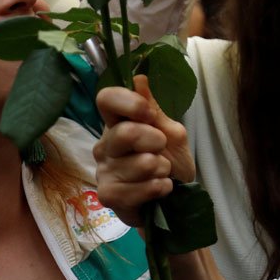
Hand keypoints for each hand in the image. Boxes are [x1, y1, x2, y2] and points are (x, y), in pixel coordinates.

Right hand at [94, 75, 194, 226]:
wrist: (175, 201)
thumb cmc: (171, 163)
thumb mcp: (172, 133)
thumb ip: (155, 109)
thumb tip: (140, 78)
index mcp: (119, 123)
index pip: (106, 98)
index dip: (128, 102)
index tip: (147, 113)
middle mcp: (106, 144)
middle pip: (125, 132)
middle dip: (155, 141)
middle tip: (161, 149)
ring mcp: (104, 170)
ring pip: (139, 163)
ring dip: (162, 168)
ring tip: (161, 173)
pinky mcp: (108, 195)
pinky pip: (139, 188)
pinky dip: (159, 187)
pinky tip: (159, 188)